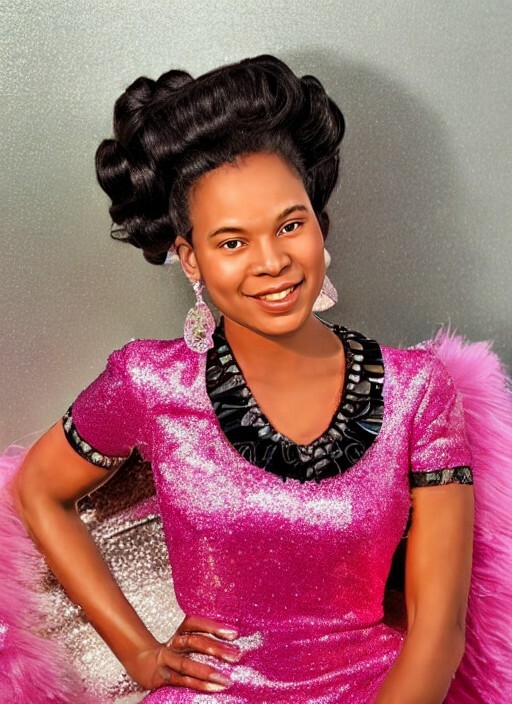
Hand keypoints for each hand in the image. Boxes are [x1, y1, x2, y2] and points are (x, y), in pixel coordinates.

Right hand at [125, 614, 242, 692]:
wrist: (139, 660)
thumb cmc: (170, 649)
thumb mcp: (184, 639)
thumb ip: (201, 639)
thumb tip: (230, 643)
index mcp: (178, 630)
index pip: (195, 623)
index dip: (214, 626)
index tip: (235, 633)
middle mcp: (172, 643)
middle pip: (194, 641)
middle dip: (216, 649)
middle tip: (237, 655)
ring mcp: (165, 660)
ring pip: (186, 664)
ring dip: (207, 672)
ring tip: (226, 680)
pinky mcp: (160, 677)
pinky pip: (181, 681)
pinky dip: (197, 685)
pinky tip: (212, 688)